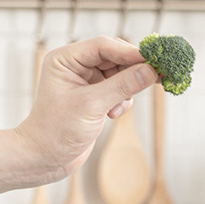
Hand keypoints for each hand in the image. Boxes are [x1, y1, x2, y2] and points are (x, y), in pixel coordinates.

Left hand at [13, 36, 158, 185]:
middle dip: (134, 69)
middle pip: (115, 56)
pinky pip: (120, 88)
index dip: (130, 52)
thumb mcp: (92, 105)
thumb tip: (152, 70)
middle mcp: (75, 65)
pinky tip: (112, 114)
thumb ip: (123, 85)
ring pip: (121, 73)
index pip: (104, 46)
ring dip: (127, 89)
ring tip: (117, 108)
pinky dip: (123, 100)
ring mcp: (85, 80)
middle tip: (160, 76)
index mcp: (65, 59)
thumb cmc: (57, 130)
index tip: (156, 61)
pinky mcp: (95, 95)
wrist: (45, 157)